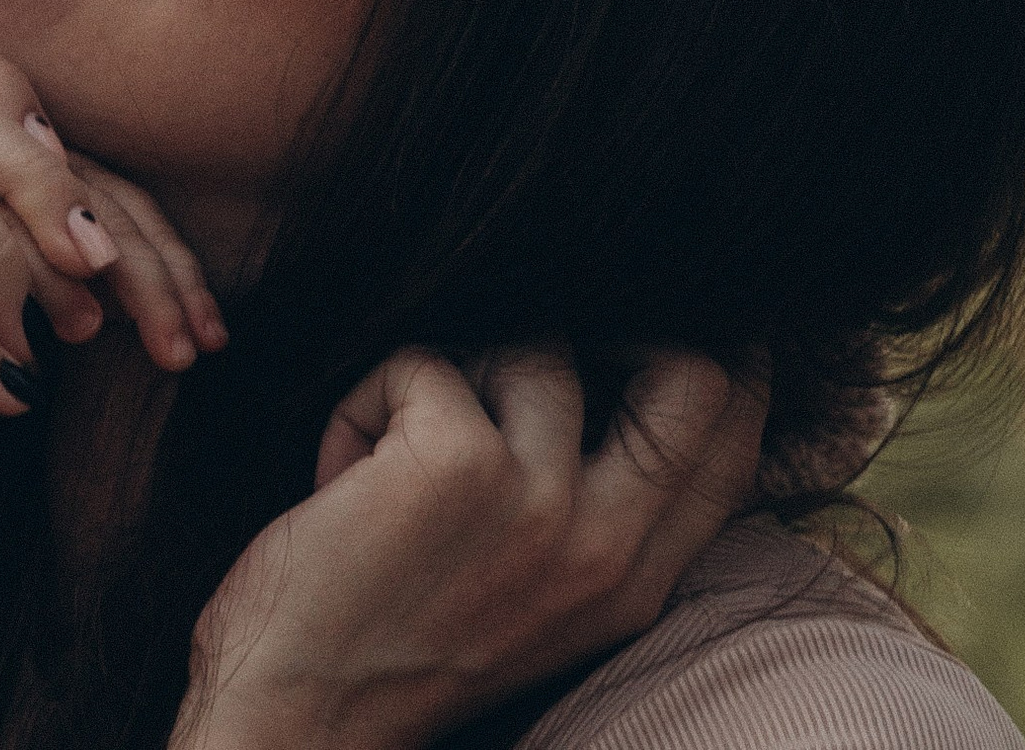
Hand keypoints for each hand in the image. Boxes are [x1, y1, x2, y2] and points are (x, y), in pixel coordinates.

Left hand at [172, 346, 765, 749]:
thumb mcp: (532, 599)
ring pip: (534, 345)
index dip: (725, 357)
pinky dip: (365, 398)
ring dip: (449, 373)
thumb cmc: (387, 644)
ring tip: (388, 449)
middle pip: (694, 372)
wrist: (292, 716)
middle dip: (627, 319)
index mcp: (631, 586)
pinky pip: (424, 361)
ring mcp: (536, 505)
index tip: (669, 315)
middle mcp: (602, 549)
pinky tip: (337, 473)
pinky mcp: (454, 463)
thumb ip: (596, 514)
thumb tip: (627, 377)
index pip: (733, 444)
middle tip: (541, 332)